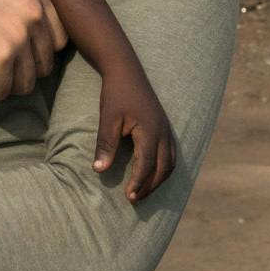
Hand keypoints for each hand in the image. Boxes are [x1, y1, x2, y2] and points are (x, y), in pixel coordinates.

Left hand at [92, 68, 176, 202]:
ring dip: (158, 180)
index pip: (147, 164)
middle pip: (163, 168)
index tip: (129, 197)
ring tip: (142, 191)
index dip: (138, 183)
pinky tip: (152, 174)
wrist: (126, 71)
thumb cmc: (116, 94)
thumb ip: (105, 145)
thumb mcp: (108, 119)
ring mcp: (167, 130)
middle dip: (150, 186)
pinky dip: (164, 169)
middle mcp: (163, 132)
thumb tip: (99, 170)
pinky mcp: (165, 128)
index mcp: (150, 131)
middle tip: (134, 199)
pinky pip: (171, 154)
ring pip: (170, 163)